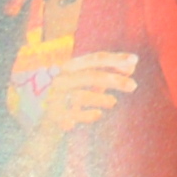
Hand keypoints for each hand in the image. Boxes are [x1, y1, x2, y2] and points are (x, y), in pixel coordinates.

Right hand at [25, 48, 140, 136]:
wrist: (42, 117)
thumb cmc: (70, 95)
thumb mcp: (88, 81)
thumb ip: (107, 72)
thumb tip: (132, 65)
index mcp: (70, 66)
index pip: (95, 59)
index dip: (115, 59)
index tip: (135, 61)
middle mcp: (62, 78)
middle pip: (91, 76)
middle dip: (114, 80)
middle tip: (133, 86)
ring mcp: (56, 97)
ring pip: (80, 96)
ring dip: (99, 98)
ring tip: (113, 102)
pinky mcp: (53, 116)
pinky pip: (72, 116)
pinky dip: (86, 115)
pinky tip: (97, 115)